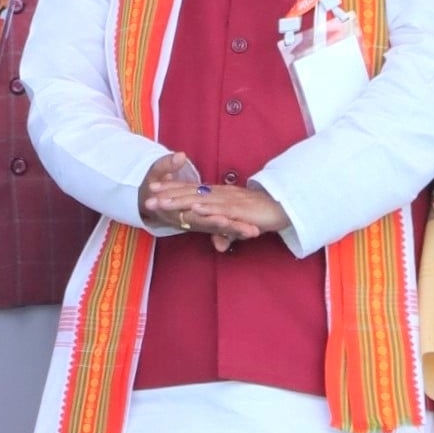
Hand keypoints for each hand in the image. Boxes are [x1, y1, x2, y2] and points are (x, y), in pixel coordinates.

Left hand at [151, 178, 289, 252]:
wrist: (286, 207)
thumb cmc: (262, 214)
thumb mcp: (241, 225)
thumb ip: (228, 232)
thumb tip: (219, 246)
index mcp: (220, 194)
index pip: (192, 189)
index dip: (172, 187)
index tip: (153, 187)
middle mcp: (222, 195)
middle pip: (191, 193)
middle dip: (168, 194)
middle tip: (147, 195)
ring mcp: (230, 201)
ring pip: (201, 200)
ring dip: (180, 201)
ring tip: (161, 202)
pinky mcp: (241, 210)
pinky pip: (222, 209)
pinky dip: (208, 208)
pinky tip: (194, 209)